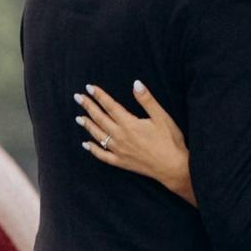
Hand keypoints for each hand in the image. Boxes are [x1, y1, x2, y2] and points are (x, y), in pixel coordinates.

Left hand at [76, 78, 195, 204]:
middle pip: (100, 119)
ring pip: (98, 136)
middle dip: (88, 106)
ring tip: (78, 117)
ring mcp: (119, 151)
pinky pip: (103, 156)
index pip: (110, 106)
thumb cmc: (170, 141)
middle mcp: (121, 137)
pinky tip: (86, 144)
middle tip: (78, 97)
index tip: (89, 87)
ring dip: (87, 125)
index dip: (99, 96)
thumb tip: (136, 83)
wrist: (173, 167)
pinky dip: (93, 149)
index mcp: (129, 124)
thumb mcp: (161, 117)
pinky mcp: (121, 162)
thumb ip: (147, 100)